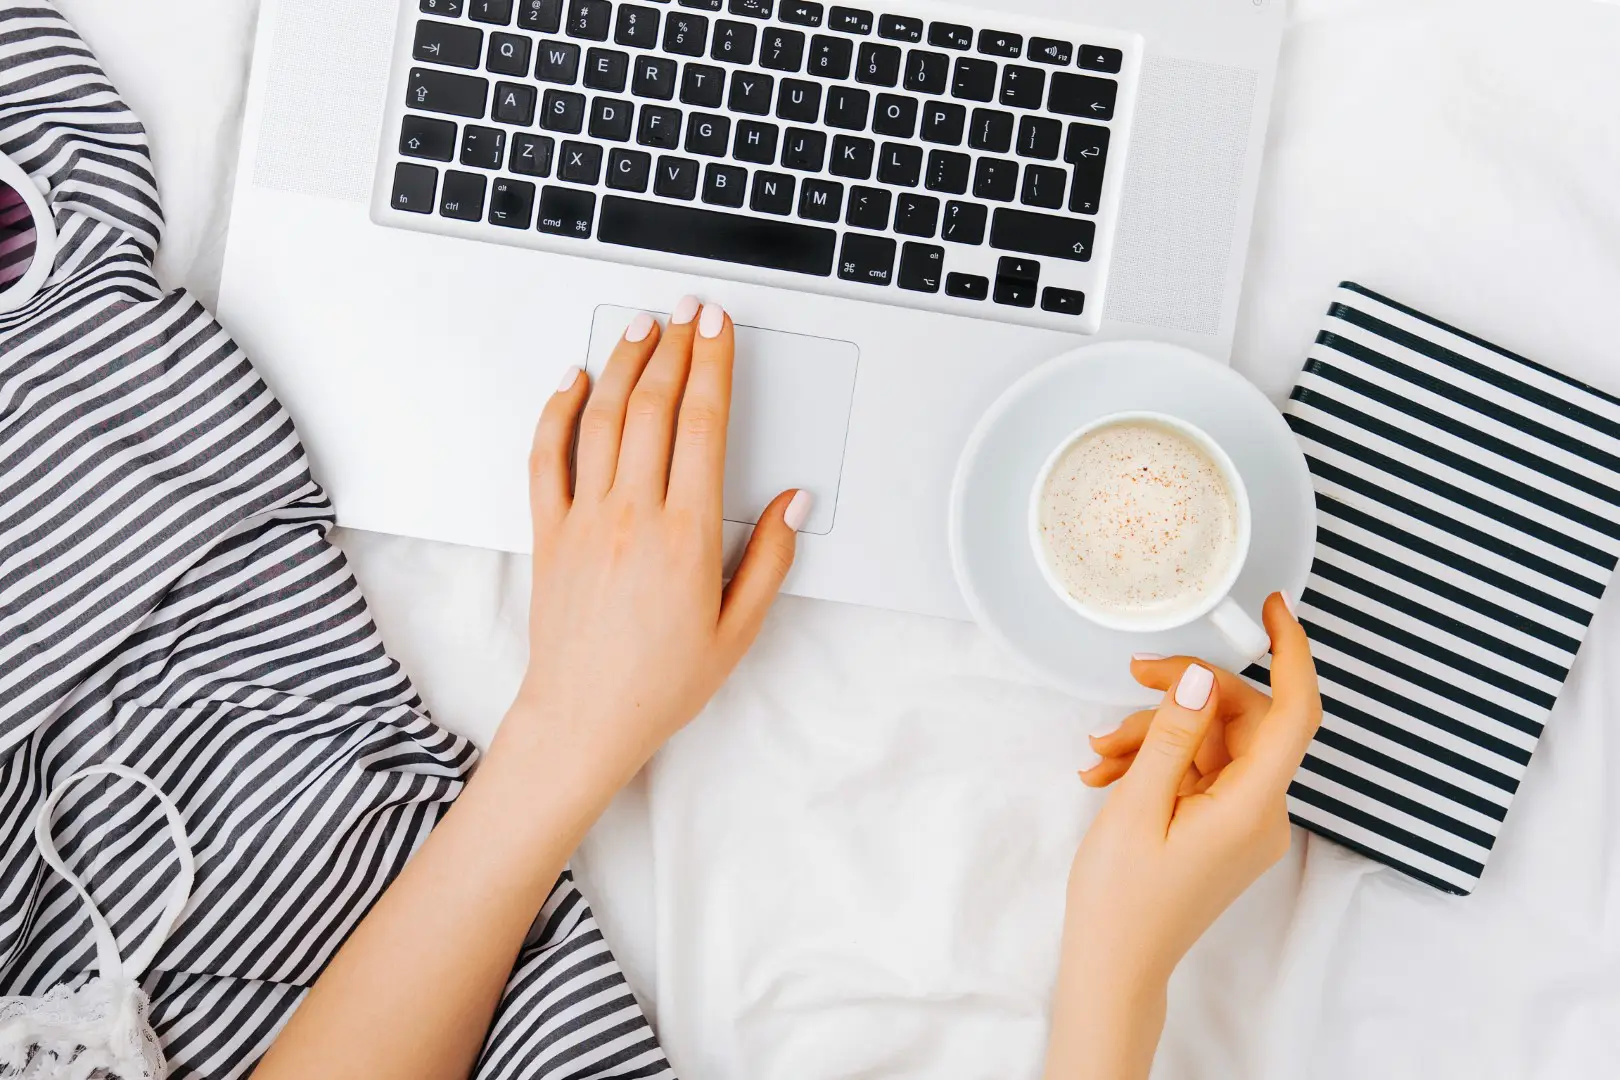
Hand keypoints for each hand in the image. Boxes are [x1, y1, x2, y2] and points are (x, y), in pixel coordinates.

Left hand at [496, 298, 807, 798]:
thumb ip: (770, 559)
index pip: (702, 424)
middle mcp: (631, 516)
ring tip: (642, 325)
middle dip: (675, 346)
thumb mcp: (738, 629)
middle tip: (690, 310)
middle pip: (653, 405)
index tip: (720, 328)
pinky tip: (573, 380)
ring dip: (622, 362)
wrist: (583, 718)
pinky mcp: (547, 532)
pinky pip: (546, 456)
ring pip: (601, 418)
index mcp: (685, 535)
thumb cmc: (659, 683)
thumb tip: (793, 502)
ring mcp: (583, 519)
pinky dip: (558, 410)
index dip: (712, 364)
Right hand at [1044, 594, 1319, 1079]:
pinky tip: (1107, 771)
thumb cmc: (1122, 899)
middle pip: (1244, 720)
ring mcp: (1244, 824)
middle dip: (1183, 695)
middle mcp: (1262, 813)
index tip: (1275, 609)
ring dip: (1156, 733)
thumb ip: (1172, 735)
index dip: (1291, 653)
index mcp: (1253, 807)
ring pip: (1213, 744)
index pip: (1295, 713)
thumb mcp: (1137, 804)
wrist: (1115, 966)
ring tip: (1100, 751)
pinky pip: (1200, 773)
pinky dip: (1158, 763)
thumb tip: (1199, 678)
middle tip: (1131, 678)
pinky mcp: (1223, 830)